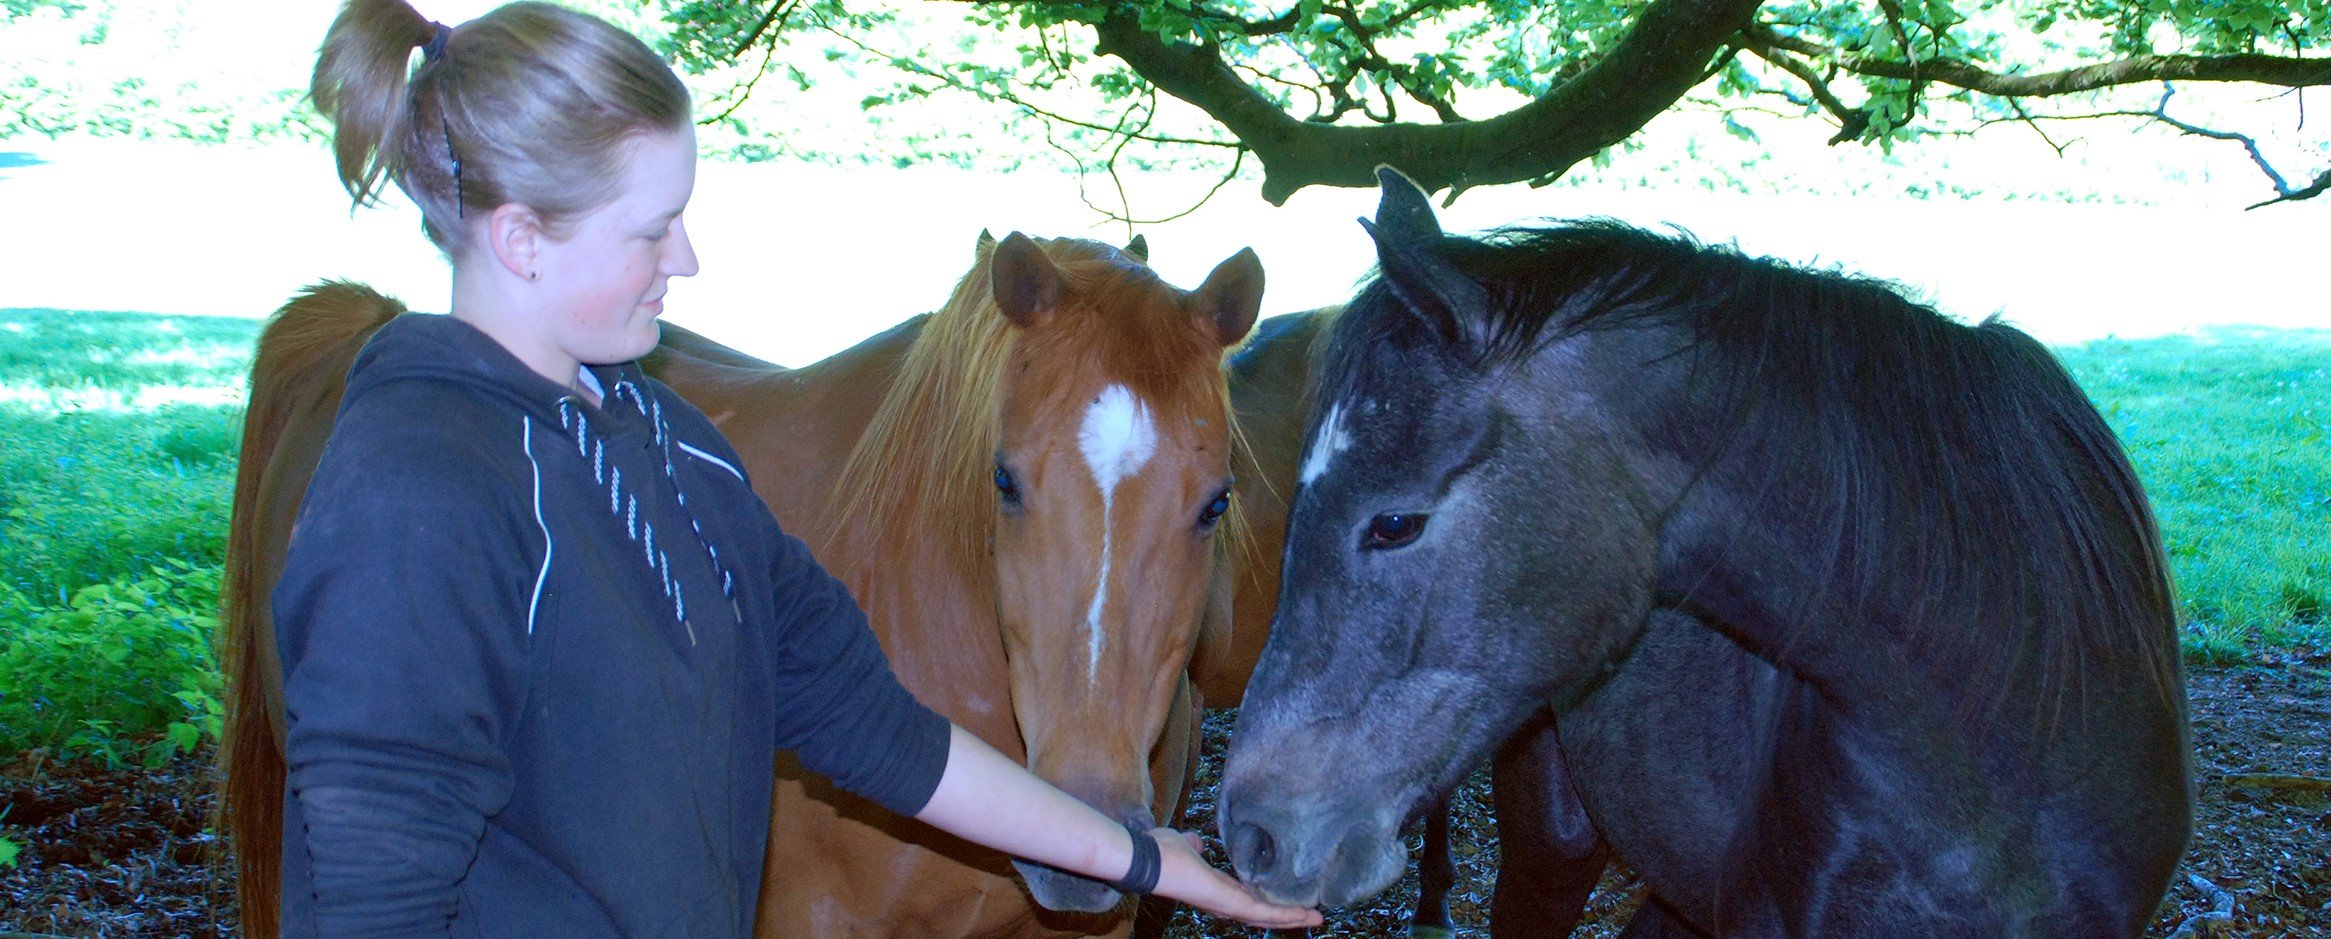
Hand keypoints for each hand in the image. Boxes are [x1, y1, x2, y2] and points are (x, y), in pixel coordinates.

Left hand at [1148, 827, 1322, 929]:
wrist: (1147, 860)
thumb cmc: (1160, 852)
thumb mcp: (1184, 845)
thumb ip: (1194, 846)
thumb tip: (1198, 841)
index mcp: (1215, 888)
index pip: (1246, 898)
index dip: (1266, 899)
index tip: (1285, 897)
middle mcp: (1222, 902)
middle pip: (1261, 913)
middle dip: (1287, 915)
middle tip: (1312, 916)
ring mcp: (1226, 906)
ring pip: (1266, 916)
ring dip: (1292, 918)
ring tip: (1317, 918)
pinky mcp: (1230, 904)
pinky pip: (1263, 912)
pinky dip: (1285, 915)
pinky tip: (1306, 915)